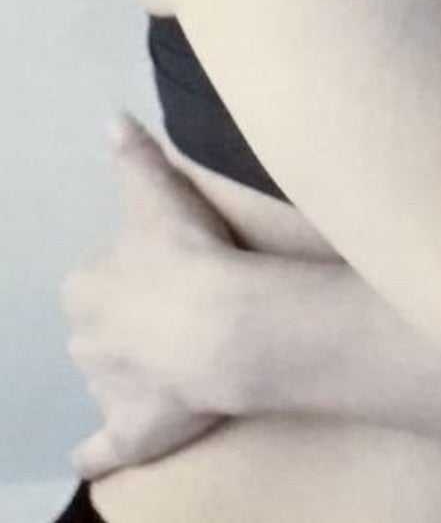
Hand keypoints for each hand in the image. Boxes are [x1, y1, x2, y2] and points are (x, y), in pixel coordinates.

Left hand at [60, 113, 238, 480]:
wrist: (221, 323)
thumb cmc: (189, 252)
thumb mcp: (158, 191)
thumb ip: (133, 156)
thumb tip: (111, 117)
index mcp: (87, 287)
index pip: (94, 284)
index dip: (128, 279)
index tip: (162, 274)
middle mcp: (86, 340)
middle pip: (100, 333)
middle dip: (126, 328)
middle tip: (173, 317)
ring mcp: (107, 390)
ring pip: (108, 380)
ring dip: (129, 376)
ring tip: (175, 366)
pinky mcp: (131, 432)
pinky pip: (101, 450)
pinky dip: (97, 453)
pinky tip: (97, 455)